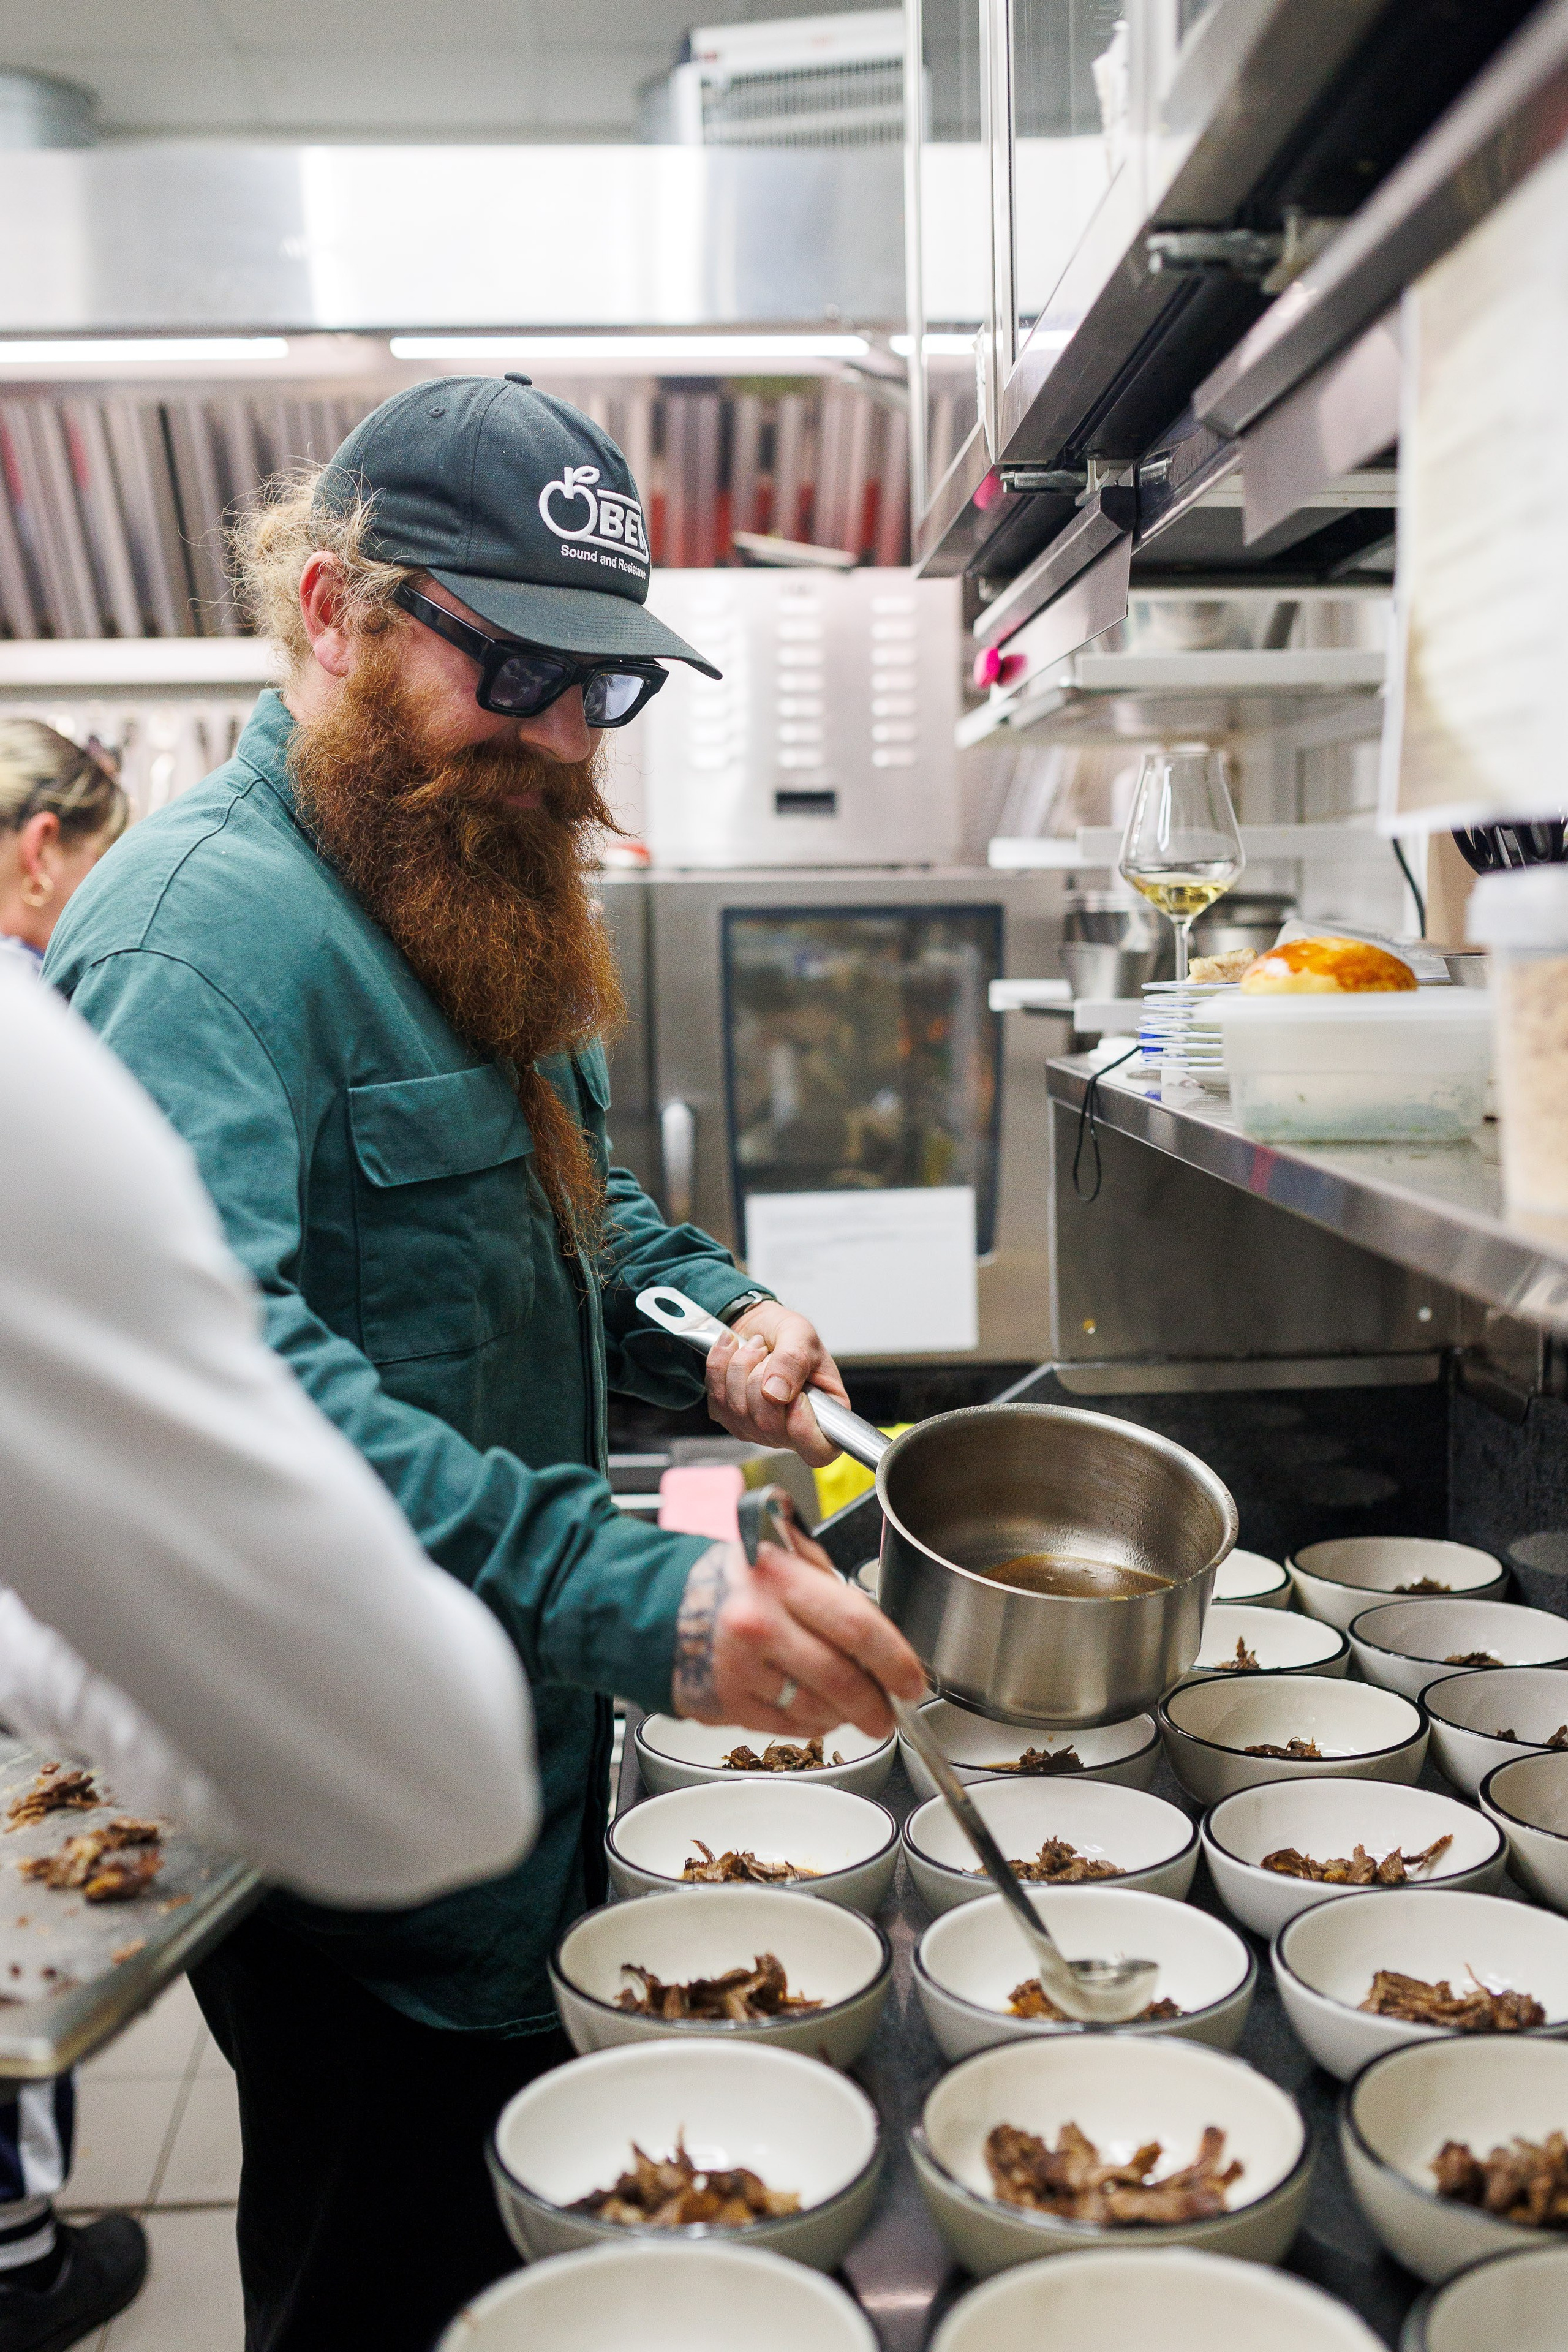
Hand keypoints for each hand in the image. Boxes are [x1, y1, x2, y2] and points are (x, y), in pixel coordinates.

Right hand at [671, 1538, 924, 1739]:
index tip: (911, 1681)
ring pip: (817, 1711)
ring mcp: (740, 1667)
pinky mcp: (728, 1702)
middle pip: (840, 1679)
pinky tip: (812, 1711)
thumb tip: (883, 1634)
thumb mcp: (783, 1559)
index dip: (894, 1660)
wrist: (661, 1608)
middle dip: (875, 1705)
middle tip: (888, 1714)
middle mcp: (759, 1622)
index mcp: (780, 1578)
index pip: (856, 1625)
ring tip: (847, 1707)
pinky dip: (811, 1726)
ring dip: (843, 1716)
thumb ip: (831, 1586)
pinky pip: (788, 1728)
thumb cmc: (732, 1583)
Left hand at [705, 1300, 847, 1468]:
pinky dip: (719, 1369)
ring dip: (739, 1368)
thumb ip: (794, 1361)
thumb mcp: (801, 1334)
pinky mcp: (731, 1419)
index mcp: (825, 1413)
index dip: (804, 1430)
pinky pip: (717, 1403)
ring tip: (753, 1347)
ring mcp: (759, 1429)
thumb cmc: (788, 1333)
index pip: (820, 1450)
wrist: (758, 1326)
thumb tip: (777, 1394)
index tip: (797, 1397)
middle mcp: (792, 1429)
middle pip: (769, 1426)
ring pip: (738, 1413)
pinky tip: (731, 1351)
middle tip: (766, 1350)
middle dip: (760, 1378)